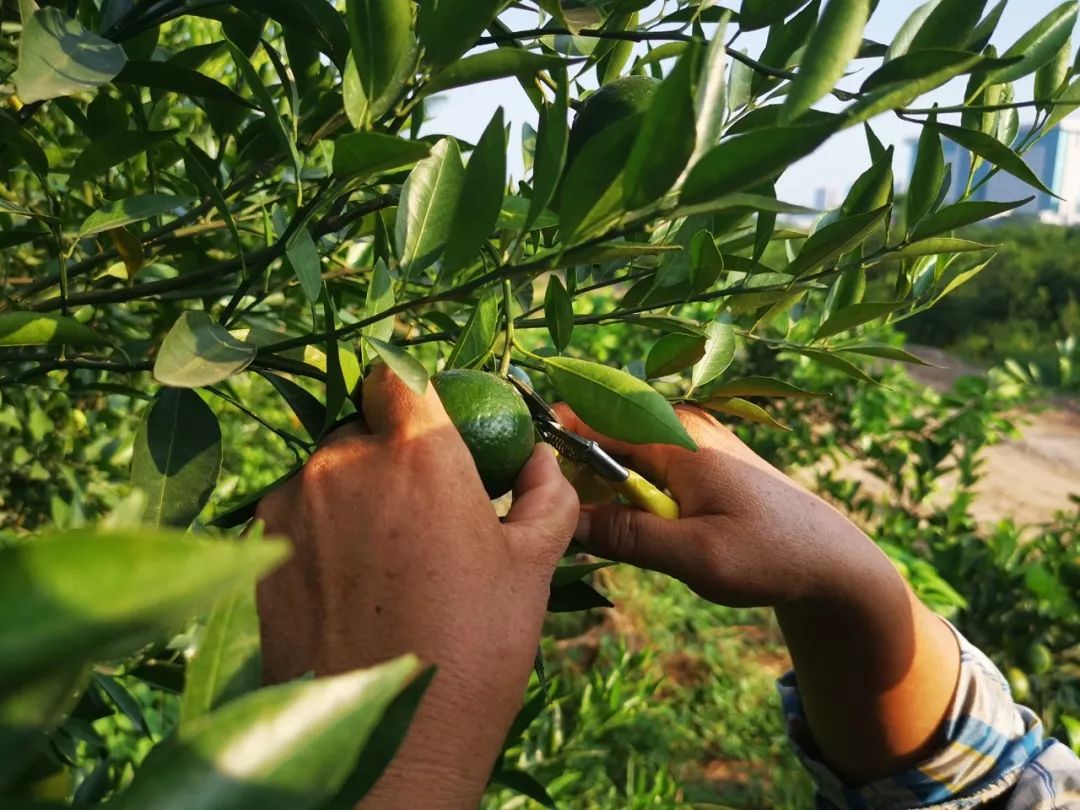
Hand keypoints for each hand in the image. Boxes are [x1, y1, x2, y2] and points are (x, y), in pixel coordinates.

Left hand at [256, 366, 577, 807]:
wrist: (392, 743)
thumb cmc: (478, 647)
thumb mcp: (531, 566)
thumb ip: (544, 495)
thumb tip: (539, 462)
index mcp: (417, 454)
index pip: (398, 374)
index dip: (412, 393)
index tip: (427, 425)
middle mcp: (343, 464)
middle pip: (362, 429)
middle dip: (388, 458)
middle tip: (419, 515)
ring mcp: (292, 506)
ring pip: (325, 474)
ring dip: (352, 498)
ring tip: (384, 565)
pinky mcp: (259, 550)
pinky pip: (294, 516)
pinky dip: (319, 534)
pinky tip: (346, 589)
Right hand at [557, 402, 862, 606]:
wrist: (833, 562)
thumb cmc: (772, 556)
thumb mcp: (696, 556)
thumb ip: (628, 536)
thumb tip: (562, 522)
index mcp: (677, 438)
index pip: (592, 416)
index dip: (550, 438)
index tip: (519, 472)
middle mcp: (681, 427)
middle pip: (599, 429)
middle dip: (568, 466)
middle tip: (546, 512)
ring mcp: (690, 442)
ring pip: (617, 448)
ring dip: (593, 481)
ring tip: (575, 523)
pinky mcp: (697, 461)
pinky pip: (640, 463)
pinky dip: (618, 488)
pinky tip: (613, 523)